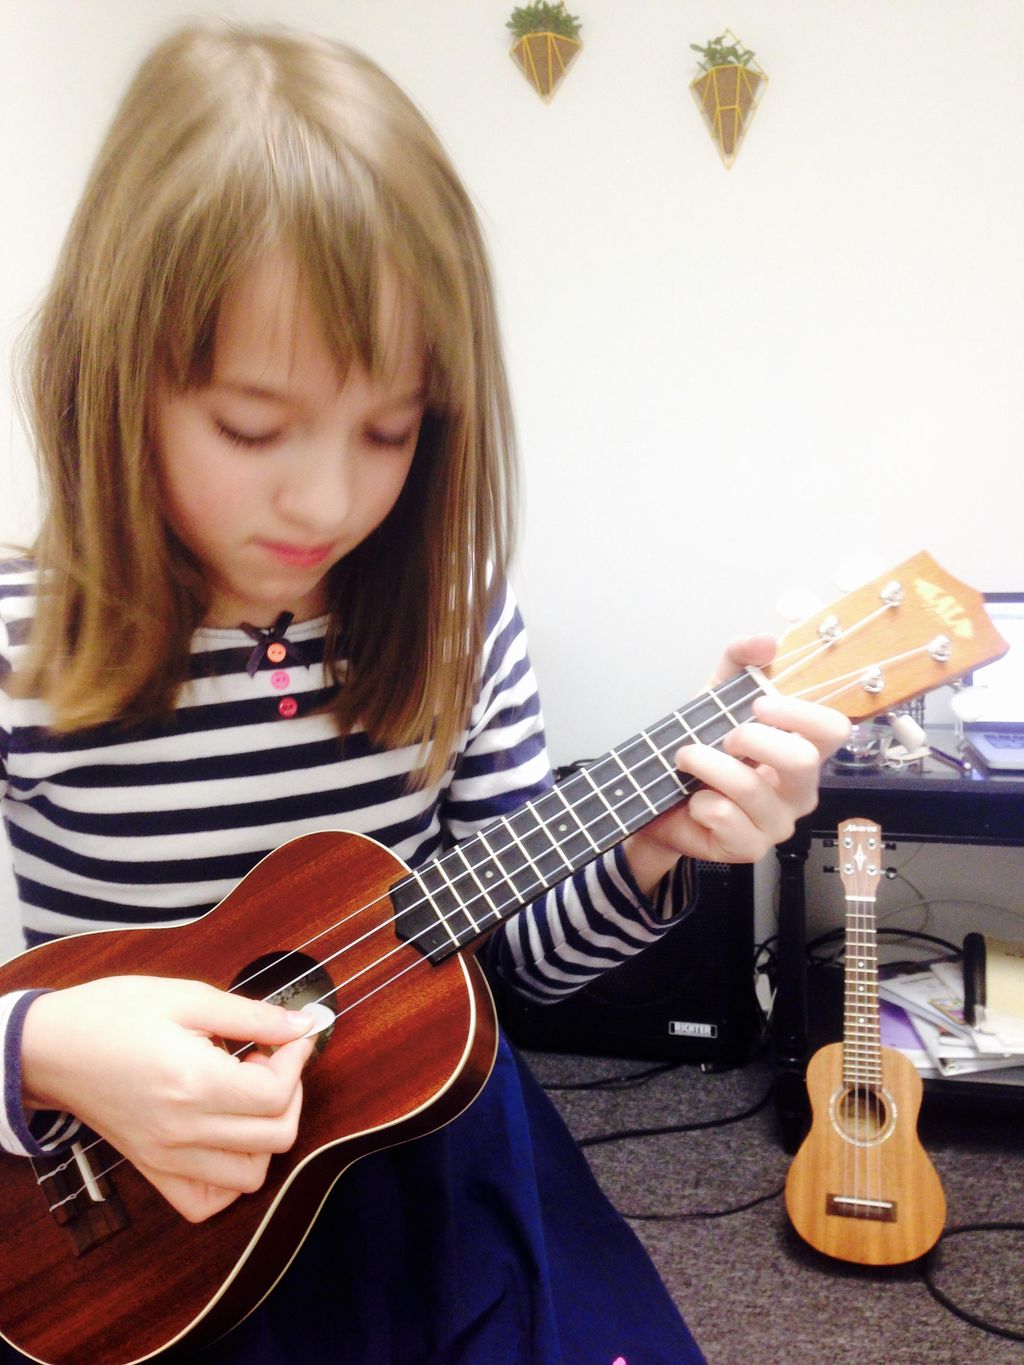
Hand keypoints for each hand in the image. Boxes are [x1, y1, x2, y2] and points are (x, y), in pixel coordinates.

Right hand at [21, 977, 316, 1222]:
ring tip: (244, 1095)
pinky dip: (230, 1179)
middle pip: (276, 1137)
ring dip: (266, 1136)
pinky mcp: (153, 1170)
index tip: (289, 1038)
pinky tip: (226, 1136)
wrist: (51, 1047)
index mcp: (191, 1083)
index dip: (296, 1061)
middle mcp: (181, 1131)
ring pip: (250, 1177)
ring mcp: (166, 1158)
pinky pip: (206, 1202)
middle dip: (290, 1094)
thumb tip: (302, 1024)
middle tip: (267, 1060)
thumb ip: (252, 1015)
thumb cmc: (112, 1015)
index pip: (276, 1095)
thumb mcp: (188, 997)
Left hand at [624, 635, 850, 891]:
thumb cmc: (703, 750)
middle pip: (801, 760)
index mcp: (802, 750)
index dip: (799, 713)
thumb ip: (739, 662)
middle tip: (723, 737)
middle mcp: (799, 790)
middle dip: (751, 739)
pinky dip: (699, 801)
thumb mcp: (715, 696)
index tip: (759, 704)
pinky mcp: (749, 849)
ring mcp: (777, 824)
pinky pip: (725, 817)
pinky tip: (694, 801)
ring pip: (751, 788)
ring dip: (707, 764)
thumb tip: (766, 641)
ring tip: (687, 758)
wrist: (659, 799)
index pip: (832, 729)